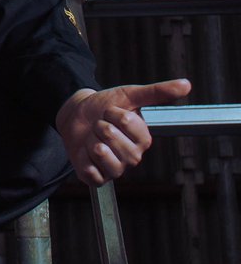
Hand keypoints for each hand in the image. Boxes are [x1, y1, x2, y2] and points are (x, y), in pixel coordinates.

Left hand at [56, 79, 190, 185]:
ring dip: (91, 139)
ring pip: (102, 153)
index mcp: (142, 139)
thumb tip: (186, 84)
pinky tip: (86, 151)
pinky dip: (83, 158)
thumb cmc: (104, 107)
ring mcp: (115, 169)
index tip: (111, 111)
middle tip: (100, 125)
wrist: (76, 116)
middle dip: (101, 125)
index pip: (127, 122)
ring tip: (93, 137)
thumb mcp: (130, 95)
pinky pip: (91, 172)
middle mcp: (132, 157)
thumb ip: (157, 92)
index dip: (114, 113)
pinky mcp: (98, 179)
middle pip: (113, 138)